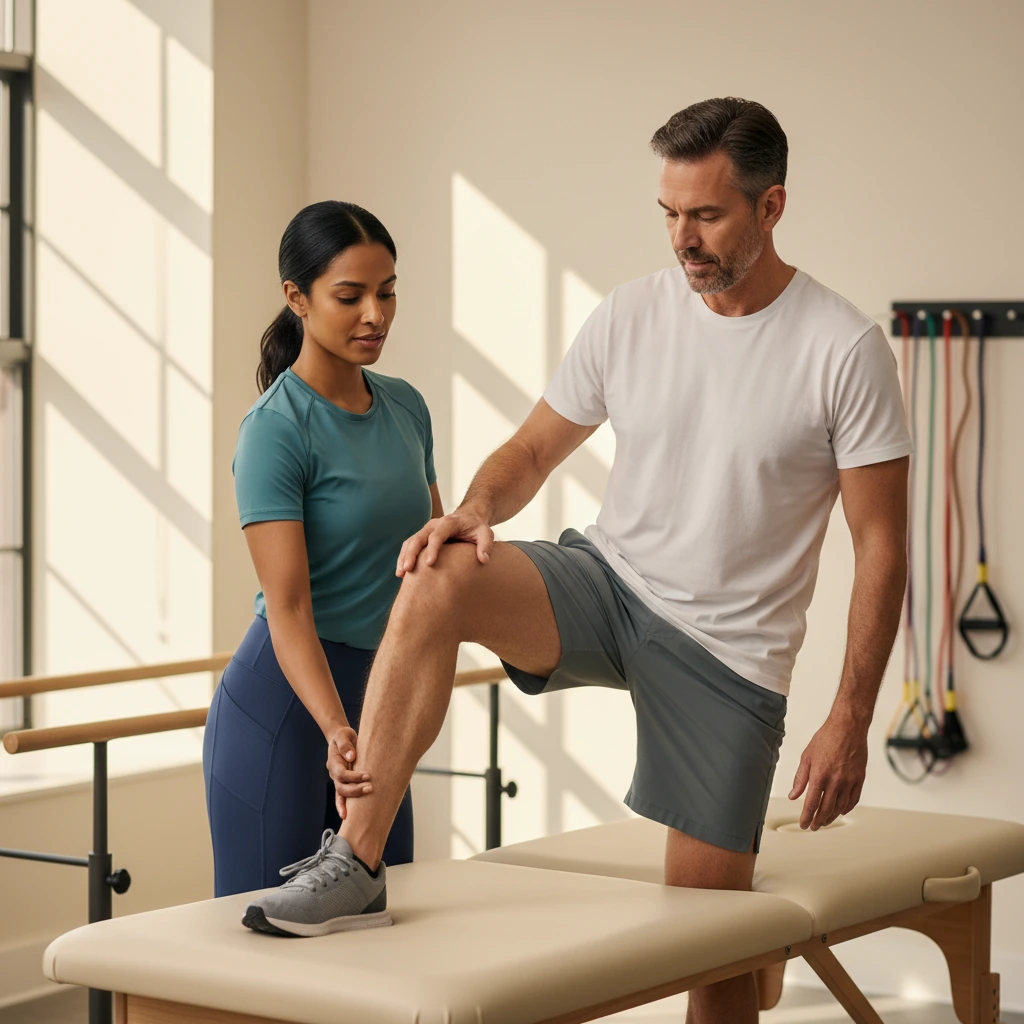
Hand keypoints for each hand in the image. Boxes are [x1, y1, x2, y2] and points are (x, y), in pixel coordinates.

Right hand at [325, 725, 371, 820]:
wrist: (341, 738)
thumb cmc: (343, 736)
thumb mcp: (343, 735)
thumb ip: (345, 745)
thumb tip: (351, 757)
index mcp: (333, 762)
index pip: (341, 774)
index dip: (353, 777)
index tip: (367, 775)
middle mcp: (334, 773)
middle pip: (341, 787)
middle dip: (355, 790)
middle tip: (370, 788)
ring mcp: (338, 779)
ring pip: (342, 794)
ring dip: (354, 797)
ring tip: (369, 793)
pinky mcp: (344, 781)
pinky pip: (342, 796)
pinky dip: (343, 806)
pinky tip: (347, 816)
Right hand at [396, 508, 494, 575]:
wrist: (469, 517)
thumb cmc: (477, 527)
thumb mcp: (486, 533)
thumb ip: (485, 545)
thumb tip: (483, 560)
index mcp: (448, 523)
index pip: (437, 535)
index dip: (433, 549)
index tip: (430, 564)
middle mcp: (433, 525)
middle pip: (418, 538)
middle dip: (411, 554)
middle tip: (407, 570)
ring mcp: (425, 530)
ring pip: (410, 542)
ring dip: (404, 557)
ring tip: (400, 574)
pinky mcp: (422, 537)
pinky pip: (409, 545)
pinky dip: (403, 557)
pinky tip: (401, 572)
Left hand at [788, 713, 868, 829]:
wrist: (848, 727)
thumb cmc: (826, 738)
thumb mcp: (806, 756)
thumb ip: (800, 778)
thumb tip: (793, 795)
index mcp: (819, 775)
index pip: (811, 804)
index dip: (807, 817)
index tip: (804, 824)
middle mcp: (835, 781)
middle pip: (826, 809)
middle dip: (818, 821)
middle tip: (813, 826)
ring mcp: (849, 781)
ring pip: (840, 807)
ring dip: (832, 817)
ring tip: (825, 821)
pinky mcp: (860, 779)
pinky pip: (853, 799)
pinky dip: (846, 808)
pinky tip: (840, 811)